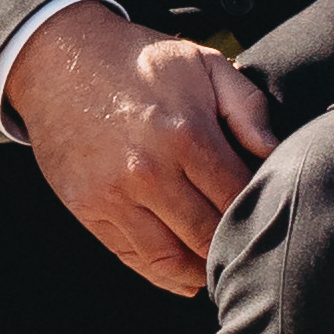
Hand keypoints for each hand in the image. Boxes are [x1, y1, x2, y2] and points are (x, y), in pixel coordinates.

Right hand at [7, 7, 278, 295]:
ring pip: (172, 260)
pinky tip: (184, 274)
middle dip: (232, 246)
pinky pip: (132, 257)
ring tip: (216, 267)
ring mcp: (114, 194)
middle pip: (209, 236)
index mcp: (187, 134)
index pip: (239, 198)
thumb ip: (248, 105)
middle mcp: (150, 171)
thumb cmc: (138, 61)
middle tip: (247, 248)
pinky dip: (163, 275)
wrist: (58, 58)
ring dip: (200, 272)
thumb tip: (274, 153)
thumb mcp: (203, 62)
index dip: (258, 212)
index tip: (264, 214)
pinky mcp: (87, 208)